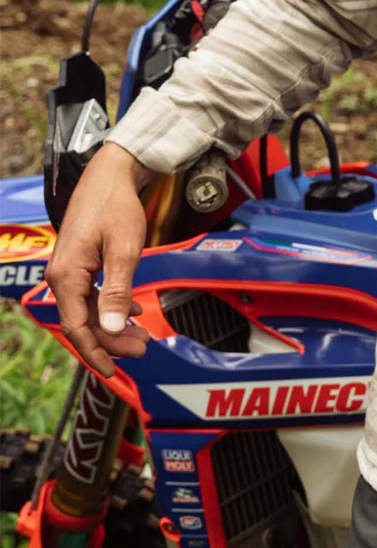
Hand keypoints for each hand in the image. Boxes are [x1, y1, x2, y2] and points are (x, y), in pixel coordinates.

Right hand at [44, 143, 154, 377]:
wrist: (110, 175)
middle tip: (143, 348)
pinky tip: (133, 308)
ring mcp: (69, 270)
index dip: (97, 351)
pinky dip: (112, 305)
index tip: (114, 371)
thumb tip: (113, 327)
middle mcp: (62, 277)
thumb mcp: (124, 251)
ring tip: (142, 334)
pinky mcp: (79, 263)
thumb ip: (118, 290)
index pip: (78, 327)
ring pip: (89, 309)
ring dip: (114, 323)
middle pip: (84, 322)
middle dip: (113, 339)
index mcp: (67, 277)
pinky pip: (92, 294)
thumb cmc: (116, 208)